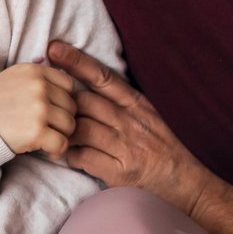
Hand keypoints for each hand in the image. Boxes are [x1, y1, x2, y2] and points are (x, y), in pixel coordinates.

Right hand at [0, 61, 78, 157]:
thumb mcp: (13, 78)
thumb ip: (38, 80)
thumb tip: (67, 91)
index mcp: (34, 71)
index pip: (69, 85)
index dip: (63, 100)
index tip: (52, 111)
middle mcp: (39, 87)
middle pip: (71, 106)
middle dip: (63, 120)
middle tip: (49, 129)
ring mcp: (39, 109)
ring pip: (70, 125)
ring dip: (62, 136)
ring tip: (48, 140)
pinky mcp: (36, 131)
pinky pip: (62, 144)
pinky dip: (58, 151)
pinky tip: (48, 151)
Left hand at [48, 42, 216, 216]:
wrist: (188, 184)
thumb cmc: (164, 150)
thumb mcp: (149, 117)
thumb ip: (122, 103)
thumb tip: (87, 90)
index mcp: (137, 105)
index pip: (102, 77)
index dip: (76, 61)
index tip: (54, 48)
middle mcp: (131, 122)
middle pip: (84, 101)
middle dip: (61, 103)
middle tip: (44, 105)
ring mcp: (126, 147)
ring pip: (79, 129)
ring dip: (61, 131)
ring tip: (51, 133)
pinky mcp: (120, 172)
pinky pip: (83, 158)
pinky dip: (70, 156)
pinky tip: (66, 155)